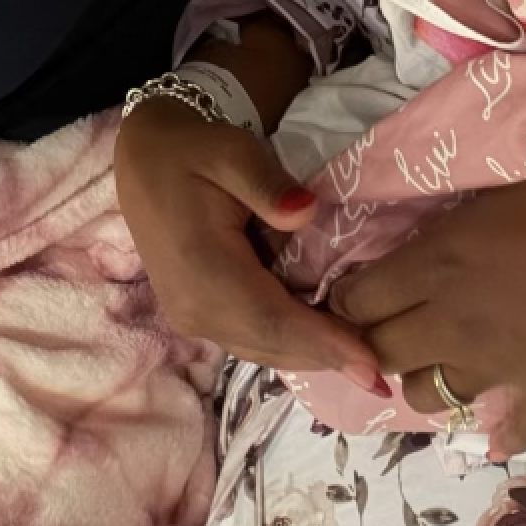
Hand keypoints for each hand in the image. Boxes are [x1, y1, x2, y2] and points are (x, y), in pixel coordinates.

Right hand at [115, 100, 384, 392]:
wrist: (144, 158)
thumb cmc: (193, 151)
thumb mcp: (232, 150)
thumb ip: (267, 183)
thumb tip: (306, 212)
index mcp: (202, 269)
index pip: (273, 319)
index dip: (324, 343)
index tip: (372, 366)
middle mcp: (195, 307)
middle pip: (272, 345)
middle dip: (328, 360)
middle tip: (382, 374)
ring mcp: (193, 316)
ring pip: (262, 349)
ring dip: (311, 356)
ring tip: (363, 361)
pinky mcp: (198, 314)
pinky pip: (252, 339)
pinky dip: (291, 343)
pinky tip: (325, 338)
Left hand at [331, 176, 525, 457]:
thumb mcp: (491, 192)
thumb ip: (443, 230)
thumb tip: (410, 251)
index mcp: (435, 265)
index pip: (356, 300)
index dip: (348, 297)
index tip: (355, 289)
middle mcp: (452, 323)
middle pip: (382, 351)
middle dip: (374, 337)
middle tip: (390, 319)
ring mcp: (496, 366)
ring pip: (426, 396)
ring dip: (423, 378)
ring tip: (438, 356)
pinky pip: (510, 431)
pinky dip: (498, 433)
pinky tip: (494, 430)